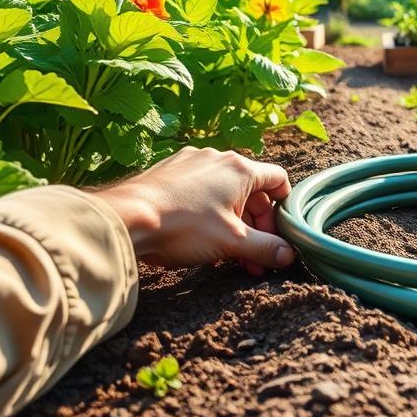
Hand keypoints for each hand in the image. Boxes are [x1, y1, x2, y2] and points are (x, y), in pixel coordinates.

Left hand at [92, 147, 294, 275]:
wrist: (126, 218)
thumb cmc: (183, 227)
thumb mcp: (231, 242)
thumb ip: (265, 248)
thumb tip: (289, 256)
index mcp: (240, 169)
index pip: (278, 180)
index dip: (283, 207)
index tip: (277, 233)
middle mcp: (218, 158)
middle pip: (251, 190)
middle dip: (256, 226)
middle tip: (252, 258)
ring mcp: (191, 161)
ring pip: (224, 191)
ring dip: (232, 222)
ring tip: (225, 254)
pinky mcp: (169, 170)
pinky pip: (199, 189)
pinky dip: (208, 211)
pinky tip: (198, 237)